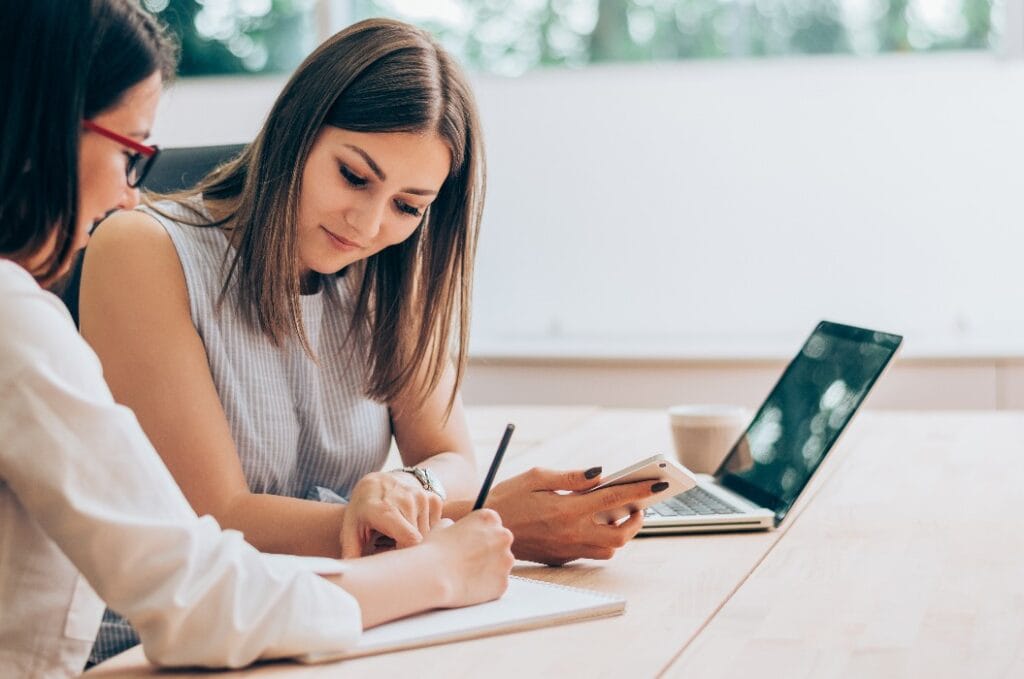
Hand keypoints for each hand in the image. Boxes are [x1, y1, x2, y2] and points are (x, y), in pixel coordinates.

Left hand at [340, 471, 443, 557]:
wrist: (379, 482)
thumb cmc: (363, 509)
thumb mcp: (350, 527)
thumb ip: (351, 551)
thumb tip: (350, 572)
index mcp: (386, 510)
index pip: (410, 540)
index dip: (405, 555)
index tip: (394, 559)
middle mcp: (408, 501)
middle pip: (420, 541)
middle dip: (409, 551)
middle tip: (393, 549)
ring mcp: (422, 498)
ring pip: (429, 535)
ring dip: (418, 542)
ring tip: (400, 537)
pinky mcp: (433, 499)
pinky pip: (436, 526)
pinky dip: (426, 532)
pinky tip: (411, 527)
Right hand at [421, 510, 514, 607]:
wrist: (433, 576)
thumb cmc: (434, 550)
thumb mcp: (442, 527)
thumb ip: (454, 524)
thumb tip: (453, 527)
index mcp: (489, 518)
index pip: (493, 524)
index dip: (481, 534)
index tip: (472, 542)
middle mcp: (503, 536)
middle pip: (501, 542)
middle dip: (489, 550)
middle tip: (470, 560)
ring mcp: (506, 560)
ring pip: (501, 564)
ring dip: (490, 568)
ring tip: (467, 574)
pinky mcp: (503, 582)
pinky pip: (497, 583)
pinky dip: (487, 586)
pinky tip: (470, 586)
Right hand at [486, 467, 658, 565]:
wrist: (485, 529)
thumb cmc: (508, 497)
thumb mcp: (536, 476)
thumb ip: (572, 476)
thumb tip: (602, 474)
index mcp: (567, 509)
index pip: (614, 498)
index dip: (640, 490)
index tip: (658, 482)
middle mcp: (571, 533)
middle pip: (620, 534)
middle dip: (637, 519)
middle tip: (639, 504)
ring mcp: (567, 549)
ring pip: (610, 549)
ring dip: (620, 532)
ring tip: (619, 513)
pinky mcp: (561, 558)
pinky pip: (592, 553)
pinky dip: (602, 540)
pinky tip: (596, 523)